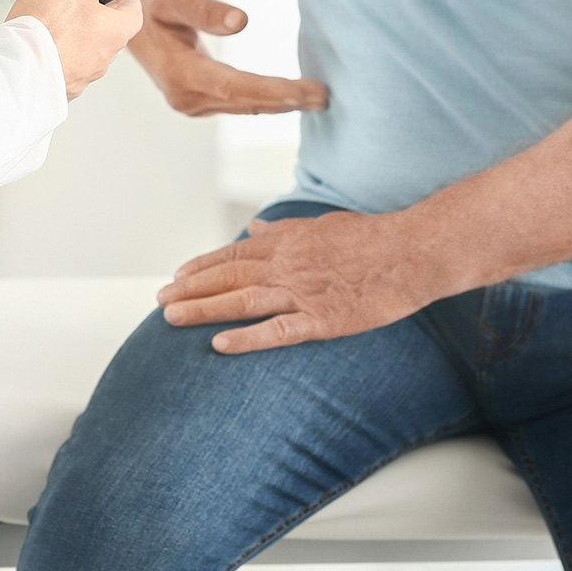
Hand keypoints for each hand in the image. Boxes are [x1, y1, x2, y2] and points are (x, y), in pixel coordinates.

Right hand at [7, 0, 142, 99]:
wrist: (19, 64)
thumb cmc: (48, 23)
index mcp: (115, 33)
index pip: (134, 16)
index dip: (125, 0)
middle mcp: (103, 60)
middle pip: (105, 36)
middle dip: (92, 20)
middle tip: (72, 7)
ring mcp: (82, 79)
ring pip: (82, 54)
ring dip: (70, 40)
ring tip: (46, 28)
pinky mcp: (60, 90)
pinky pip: (60, 69)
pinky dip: (51, 57)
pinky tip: (35, 48)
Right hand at [130, 0, 327, 115]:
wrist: (131, 18)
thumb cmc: (152, 2)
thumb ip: (204, 10)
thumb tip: (242, 21)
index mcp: (179, 74)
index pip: (236, 88)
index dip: (273, 91)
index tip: (307, 92)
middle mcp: (186, 97)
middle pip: (245, 102)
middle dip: (286, 101)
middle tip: (325, 97)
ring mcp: (192, 103)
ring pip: (244, 106)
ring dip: (280, 104)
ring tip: (317, 100)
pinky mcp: (200, 100)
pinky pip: (239, 104)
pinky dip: (267, 102)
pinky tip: (292, 99)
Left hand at [157, 210, 436, 353]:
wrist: (412, 252)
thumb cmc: (370, 236)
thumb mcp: (319, 225)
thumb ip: (282, 230)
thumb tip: (254, 228)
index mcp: (285, 243)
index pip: (232, 255)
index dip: (201, 267)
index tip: (176, 276)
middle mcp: (285, 265)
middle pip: (226, 277)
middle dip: (189, 289)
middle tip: (159, 300)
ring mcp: (301, 293)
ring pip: (240, 301)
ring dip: (202, 309)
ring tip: (170, 317)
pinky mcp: (321, 319)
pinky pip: (277, 331)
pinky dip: (246, 338)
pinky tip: (219, 345)